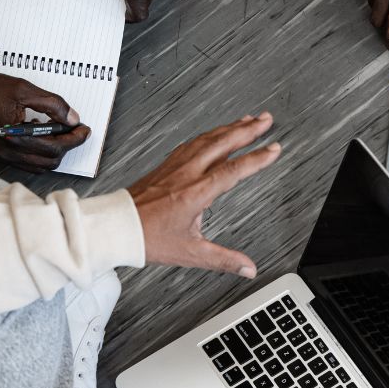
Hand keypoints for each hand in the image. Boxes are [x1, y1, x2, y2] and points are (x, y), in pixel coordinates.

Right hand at [0, 63, 88, 172]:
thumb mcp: (23, 89)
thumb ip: (52, 104)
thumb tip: (72, 117)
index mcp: (15, 137)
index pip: (56, 147)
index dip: (75, 138)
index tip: (84, 129)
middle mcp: (7, 152)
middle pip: (50, 160)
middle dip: (67, 146)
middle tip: (75, 129)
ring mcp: (0, 155)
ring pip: (39, 166)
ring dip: (54, 153)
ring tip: (59, 132)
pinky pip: (25, 164)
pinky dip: (38, 154)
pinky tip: (40, 136)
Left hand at [126, 113, 280, 275]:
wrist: (114, 227)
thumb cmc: (147, 237)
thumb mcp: (191, 253)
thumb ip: (223, 259)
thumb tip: (247, 268)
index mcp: (195, 192)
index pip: (234, 170)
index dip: (257, 159)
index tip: (274, 149)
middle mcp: (186, 174)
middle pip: (222, 143)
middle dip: (247, 130)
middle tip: (265, 120)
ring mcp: (175, 167)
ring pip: (207, 139)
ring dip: (229, 127)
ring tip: (246, 121)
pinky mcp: (165, 166)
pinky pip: (192, 143)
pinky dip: (208, 135)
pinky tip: (213, 134)